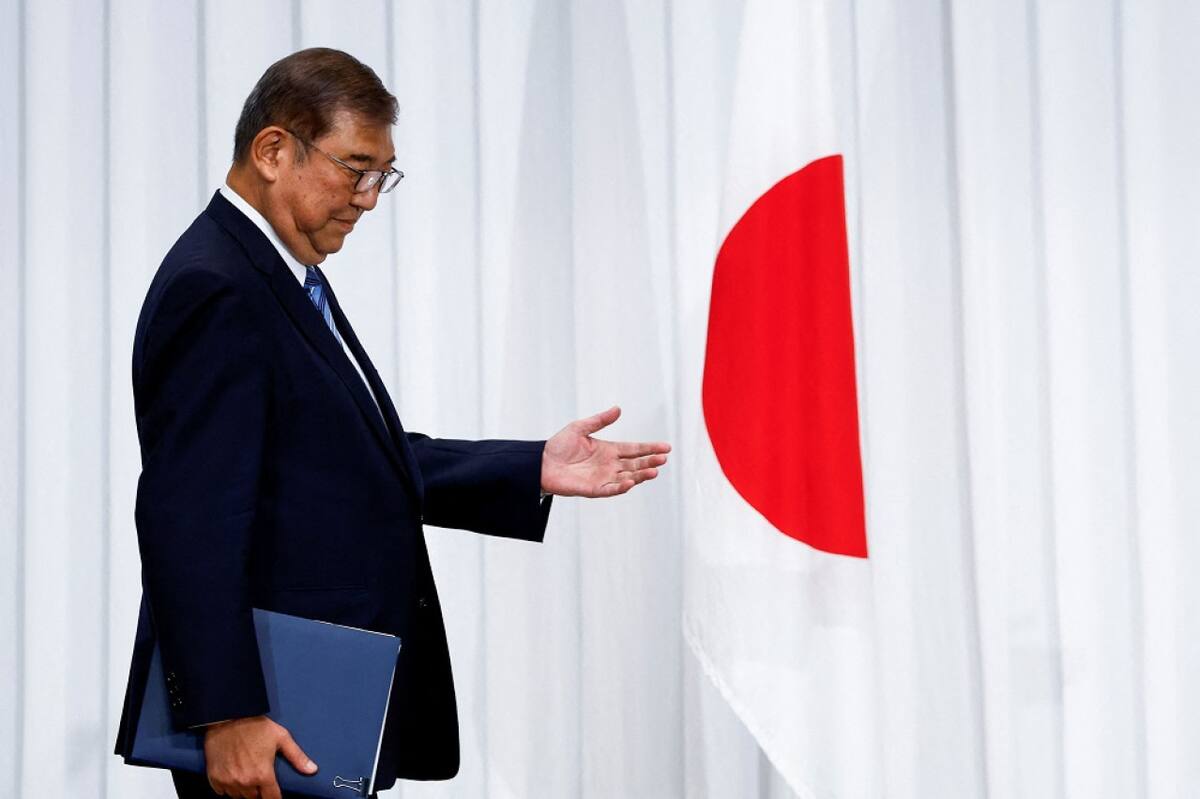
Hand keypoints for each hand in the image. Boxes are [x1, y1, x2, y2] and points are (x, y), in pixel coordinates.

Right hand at [203, 715, 315, 798]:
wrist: (228, 716)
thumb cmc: (256, 726)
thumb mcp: (281, 738)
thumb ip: (297, 757)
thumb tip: (313, 770)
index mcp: (263, 775)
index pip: (271, 798)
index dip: (275, 797)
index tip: (274, 794)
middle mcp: (245, 782)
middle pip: (254, 798)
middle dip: (258, 791)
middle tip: (259, 777)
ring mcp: (228, 781)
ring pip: (238, 796)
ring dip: (243, 790)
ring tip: (246, 774)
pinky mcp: (214, 778)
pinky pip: (222, 792)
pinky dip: (228, 787)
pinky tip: (233, 774)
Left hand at [541, 406, 670, 497]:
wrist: (540, 463)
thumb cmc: (559, 446)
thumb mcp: (580, 428)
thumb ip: (599, 420)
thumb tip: (618, 409)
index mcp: (609, 450)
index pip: (634, 449)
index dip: (650, 448)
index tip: (666, 447)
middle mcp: (609, 465)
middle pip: (635, 464)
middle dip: (650, 462)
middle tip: (663, 459)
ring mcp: (602, 478)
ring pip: (627, 478)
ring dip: (641, 476)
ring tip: (654, 471)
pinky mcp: (592, 489)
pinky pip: (609, 490)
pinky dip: (620, 487)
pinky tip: (630, 482)